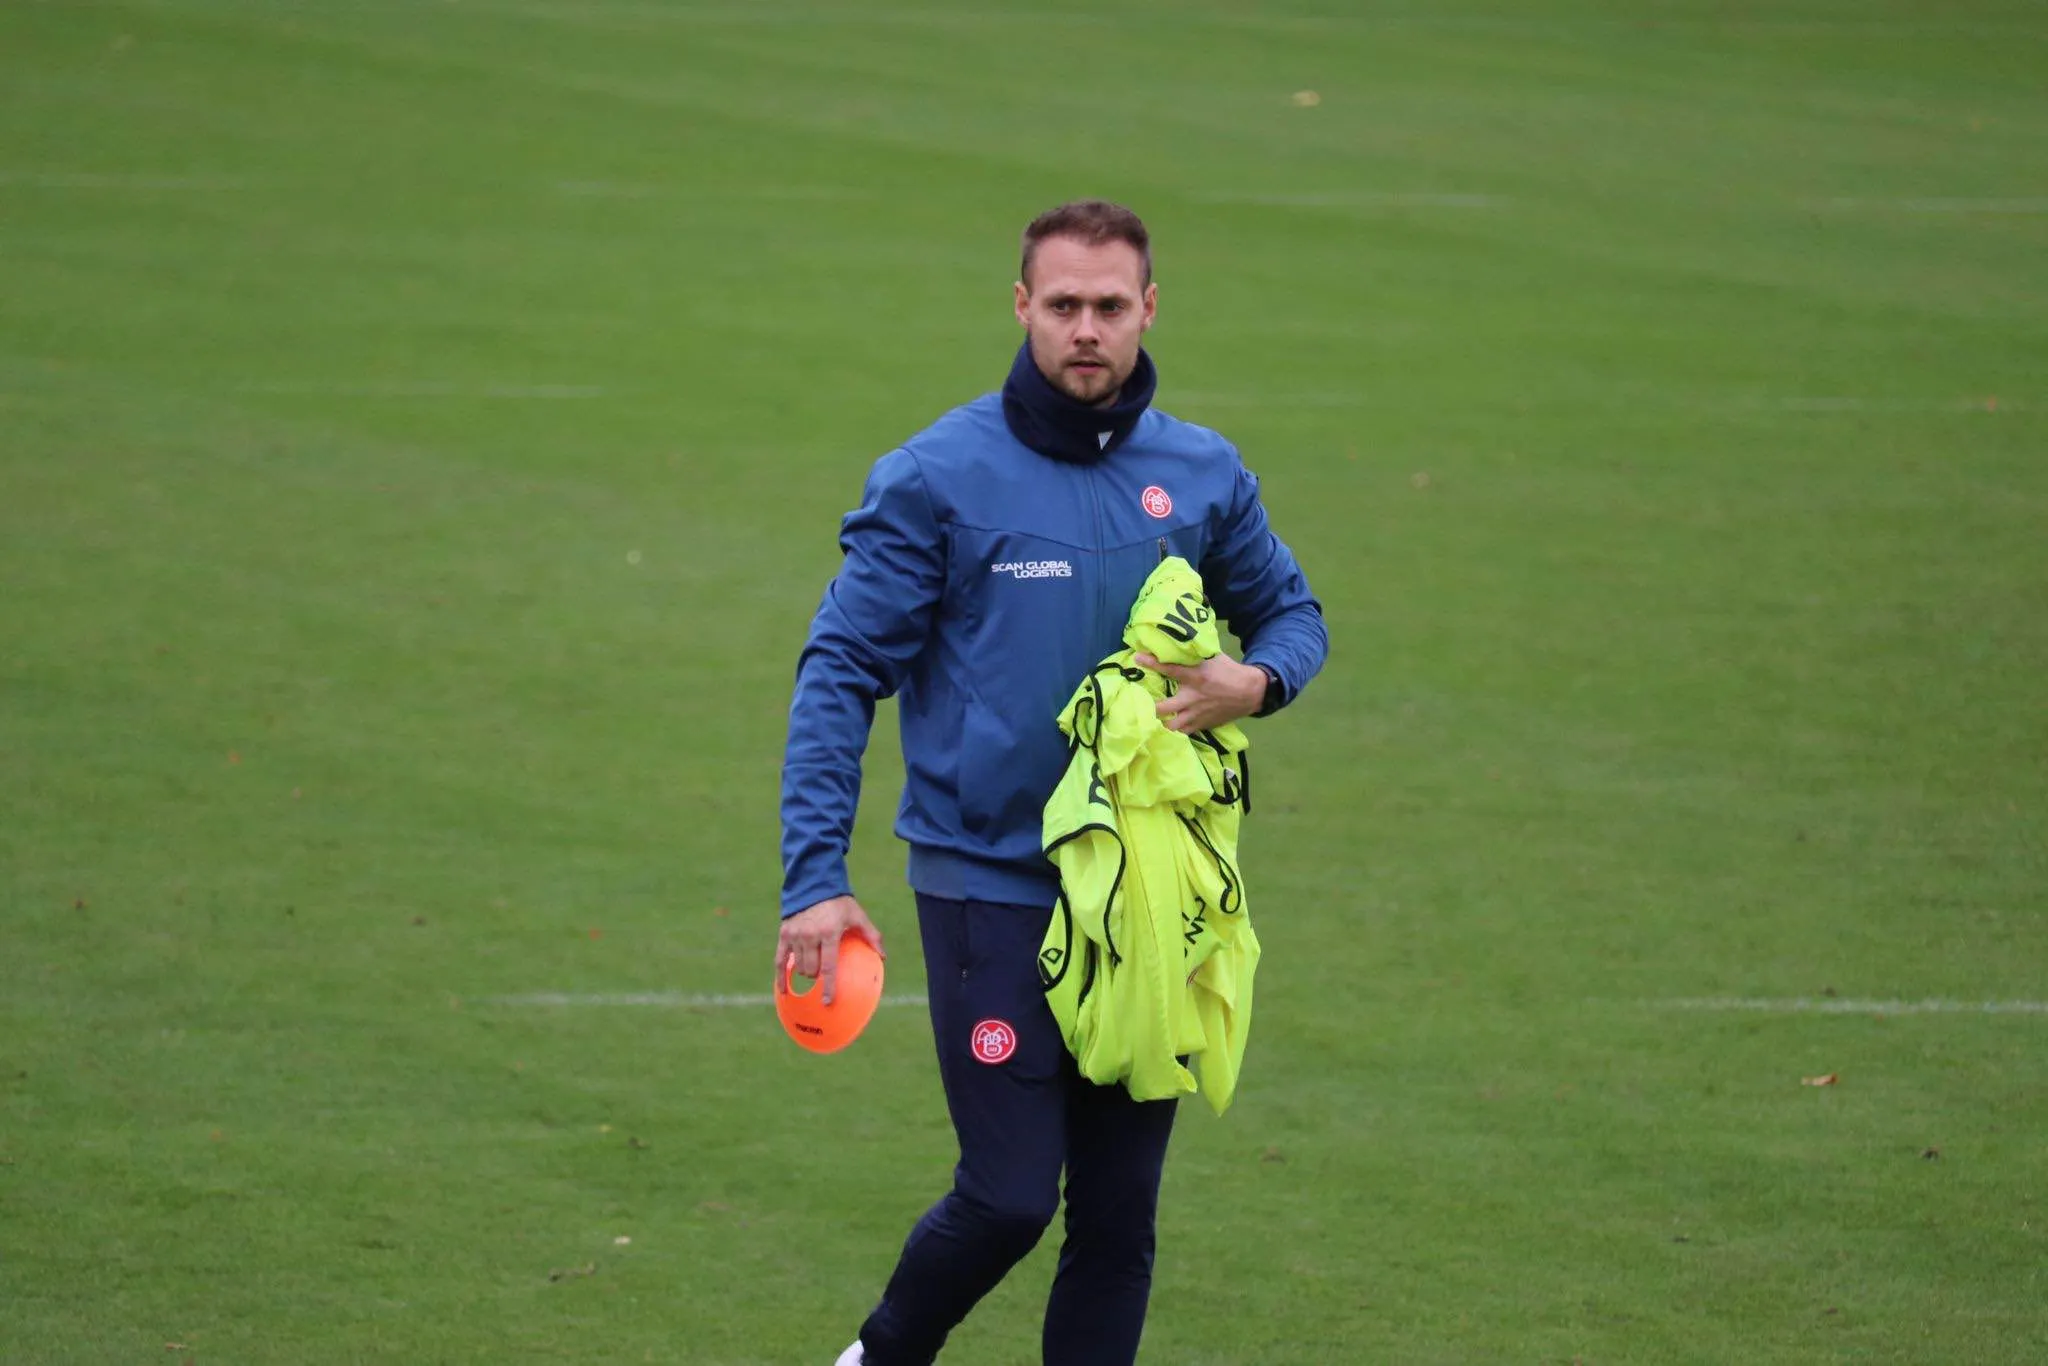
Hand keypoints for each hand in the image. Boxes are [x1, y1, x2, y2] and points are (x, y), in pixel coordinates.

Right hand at [775, 895, 884, 1004]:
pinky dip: (781, 977)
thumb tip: (883, 956)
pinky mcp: (784, 934)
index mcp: (829, 933)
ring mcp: (795, 935)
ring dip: (807, 971)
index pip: (828, 967)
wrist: (813, 884)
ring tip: (813, 965)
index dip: (828, 986)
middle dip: (818, 976)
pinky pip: (780, 961)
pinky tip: (783, 991)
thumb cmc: (839, 902)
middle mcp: (810, 935)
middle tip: (824, 970)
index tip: (827, 1001)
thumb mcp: (857, 915)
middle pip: (811, 970)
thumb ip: (871, 935)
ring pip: (799, 967)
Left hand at [1134, 652, 1268, 732]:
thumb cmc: (1228, 671)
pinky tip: (1167, 727)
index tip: (1137, 658)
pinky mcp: (1202, 725)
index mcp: (1196, 677)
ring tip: (1151, 720)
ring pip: (1172, 726)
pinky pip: (1183, 733)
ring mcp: (1197, 714)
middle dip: (1149, 707)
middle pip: (1163, 708)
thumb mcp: (1212, 658)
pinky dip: (1174, 731)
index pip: (1170, 669)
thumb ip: (1193, 656)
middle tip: (1139, 703)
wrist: (1249, 692)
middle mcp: (1193, 697)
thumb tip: (1175, 645)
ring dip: (1160, 723)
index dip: (1152, 663)